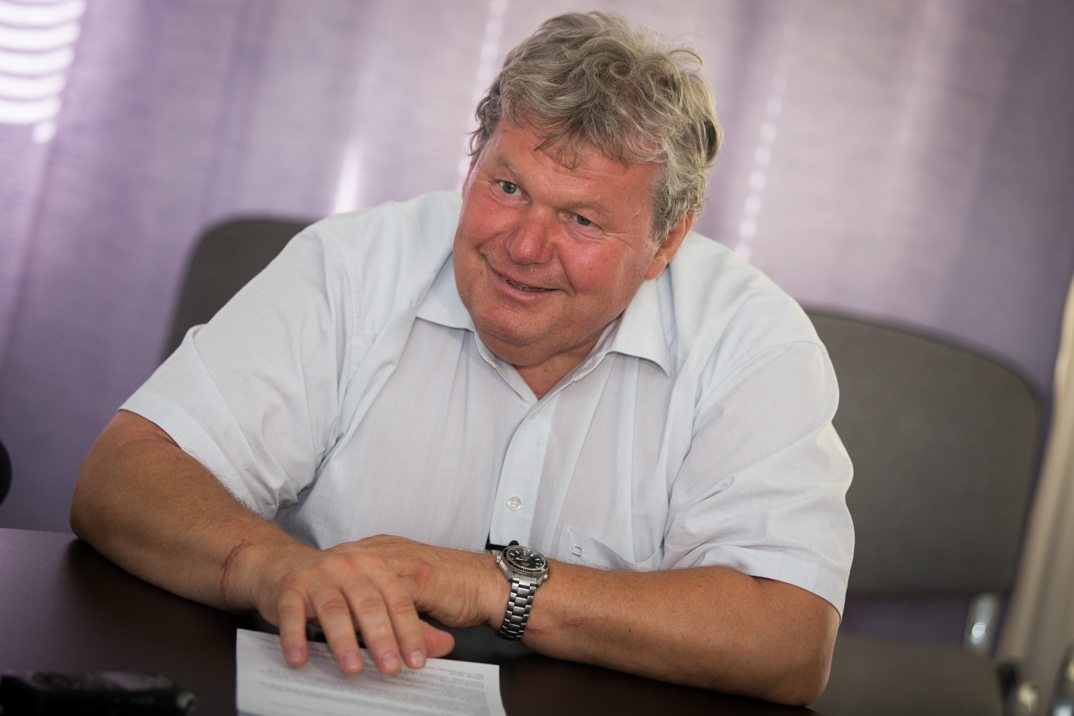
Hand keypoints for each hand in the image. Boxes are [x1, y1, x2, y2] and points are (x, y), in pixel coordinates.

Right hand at [245, 535, 503, 676]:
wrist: (283, 564)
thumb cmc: (337, 584)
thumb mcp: (374, 598)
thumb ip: (408, 622)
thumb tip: (444, 645)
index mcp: (376, 566)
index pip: (399, 600)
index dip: (410, 631)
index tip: (416, 661)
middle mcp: (349, 566)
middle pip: (369, 604)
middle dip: (381, 638)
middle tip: (391, 667)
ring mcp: (318, 575)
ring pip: (333, 609)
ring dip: (343, 641)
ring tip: (353, 668)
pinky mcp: (290, 587)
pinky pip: (292, 613)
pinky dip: (296, 636)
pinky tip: (300, 658)